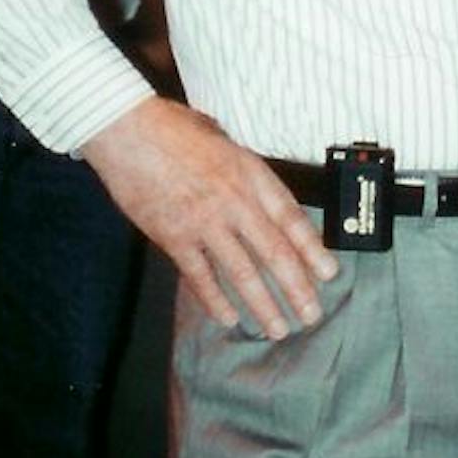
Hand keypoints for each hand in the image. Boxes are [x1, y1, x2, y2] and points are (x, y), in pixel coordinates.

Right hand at [82, 95, 336, 336]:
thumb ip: (246, 173)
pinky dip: (214, 299)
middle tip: (311, 314)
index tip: (329, 273)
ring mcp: (204, 222)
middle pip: (274, 252)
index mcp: (252, 175)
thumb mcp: (226, 141)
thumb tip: (264, 198)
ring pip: (241, 272)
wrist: (128, 131)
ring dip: (262, 304)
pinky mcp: (173, 237)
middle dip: (297, 288)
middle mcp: (234, 201)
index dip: (313, 250)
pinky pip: (199, 276)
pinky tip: (229, 317)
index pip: (292, 219)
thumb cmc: (175, 130)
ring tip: (277, 327)